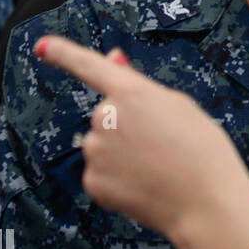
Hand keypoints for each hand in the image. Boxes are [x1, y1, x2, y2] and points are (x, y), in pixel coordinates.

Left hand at [35, 35, 247, 242]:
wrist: (207, 202)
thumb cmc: (203, 151)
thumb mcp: (180, 106)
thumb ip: (140, 84)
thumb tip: (113, 59)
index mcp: (132, 93)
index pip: (89, 66)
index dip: (63, 53)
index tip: (41, 46)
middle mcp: (106, 118)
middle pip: (107, 115)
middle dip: (128, 126)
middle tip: (163, 145)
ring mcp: (96, 150)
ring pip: (102, 145)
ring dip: (122, 153)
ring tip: (158, 168)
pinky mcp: (92, 181)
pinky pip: (101, 172)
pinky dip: (119, 179)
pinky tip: (145, 185)